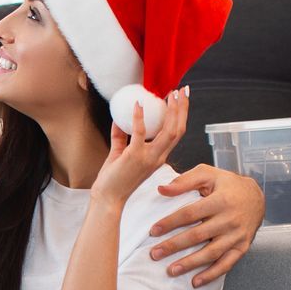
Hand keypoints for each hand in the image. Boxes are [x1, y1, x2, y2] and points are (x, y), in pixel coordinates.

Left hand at [93, 88, 189, 207]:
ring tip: (169, 94)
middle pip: (178, 129)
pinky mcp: (134, 156)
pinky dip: (140, 117)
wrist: (108, 199)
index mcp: (158, 157)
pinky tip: (138, 104)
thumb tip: (118, 120)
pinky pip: (140, 133)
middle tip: (182, 90)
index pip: (176, 133)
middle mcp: (158, 157)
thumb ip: (121, 138)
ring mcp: (148, 157)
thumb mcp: (120, 154)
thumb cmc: (114, 180)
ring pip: (168, 130)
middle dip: (182, 108)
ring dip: (171, 110)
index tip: (181, 99)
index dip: (181, 115)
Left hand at [147, 164, 265, 286]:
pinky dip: (211, 275)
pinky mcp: (242, 247)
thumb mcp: (208, 174)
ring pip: (211, 253)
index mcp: (220, 201)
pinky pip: (226, 264)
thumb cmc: (228, 185)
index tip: (153, 231)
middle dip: (174, 246)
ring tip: (171, 271)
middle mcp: (230, 220)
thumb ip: (184, 181)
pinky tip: (196, 281)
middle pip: (197, 236)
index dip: (170, 223)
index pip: (190, 214)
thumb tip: (161, 189)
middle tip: (155, 254)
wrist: (257, 197)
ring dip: (190, 264)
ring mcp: (237, 236)